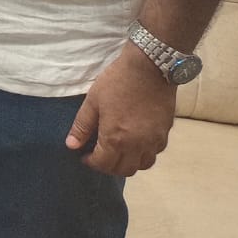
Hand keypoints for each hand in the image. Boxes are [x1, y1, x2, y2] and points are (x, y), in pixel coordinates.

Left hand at [64, 46, 176, 175]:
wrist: (150, 68)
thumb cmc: (117, 82)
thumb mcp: (92, 101)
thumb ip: (82, 126)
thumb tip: (71, 145)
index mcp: (116, 139)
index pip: (103, 164)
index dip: (91, 163)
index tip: (84, 156)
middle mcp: (137, 146)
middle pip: (124, 170)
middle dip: (108, 167)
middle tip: (99, 156)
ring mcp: (154, 141)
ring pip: (142, 165)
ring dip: (128, 163)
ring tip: (117, 152)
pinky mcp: (165, 133)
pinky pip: (154, 153)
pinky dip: (143, 154)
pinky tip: (135, 143)